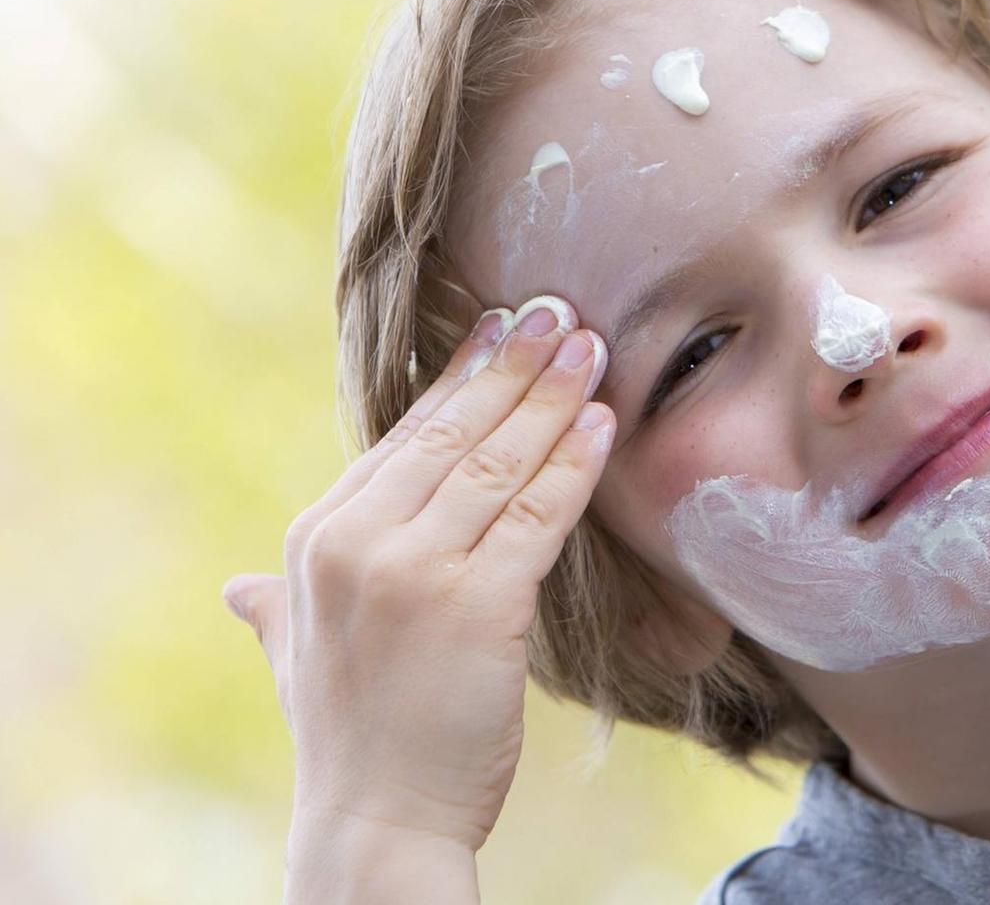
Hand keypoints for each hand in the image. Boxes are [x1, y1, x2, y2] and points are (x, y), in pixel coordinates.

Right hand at [220, 297, 612, 852]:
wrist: (377, 824)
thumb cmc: (352, 741)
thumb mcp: (296, 659)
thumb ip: (275, 610)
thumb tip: (237, 591)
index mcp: (316, 539)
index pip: (404, 438)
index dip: (461, 378)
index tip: (502, 327)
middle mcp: (356, 541)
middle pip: (454, 434)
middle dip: (515, 368)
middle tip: (562, 313)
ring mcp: (414, 570)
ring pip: (499, 464)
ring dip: (553, 399)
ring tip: (593, 351)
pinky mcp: (476, 603)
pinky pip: (537, 515)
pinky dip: (575, 466)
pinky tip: (603, 425)